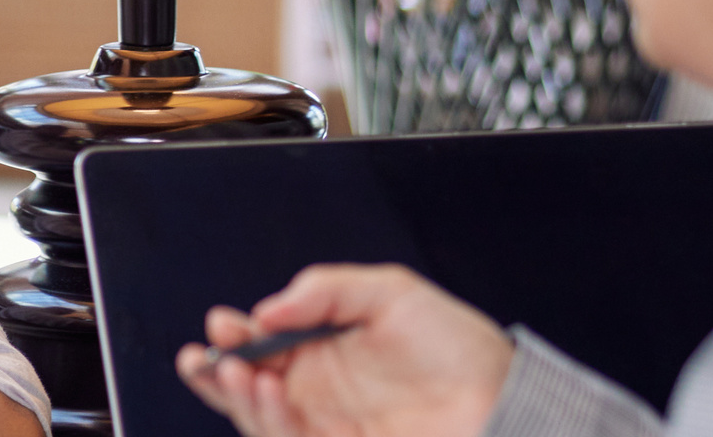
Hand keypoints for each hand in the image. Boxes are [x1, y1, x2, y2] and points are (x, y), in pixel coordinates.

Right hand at [173, 264, 511, 436]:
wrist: (503, 401)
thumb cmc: (459, 349)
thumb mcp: (391, 293)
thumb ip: (326, 289)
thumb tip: (269, 309)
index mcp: (321, 348)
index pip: (259, 345)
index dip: (232, 336)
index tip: (223, 324)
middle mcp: (316, 390)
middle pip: (244, 387)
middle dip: (214, 372)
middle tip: (208, 356)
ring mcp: (325, 425)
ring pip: (257, 419)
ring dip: (237, 397)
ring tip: (237, 371)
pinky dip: (269, 421)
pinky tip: (269, 394)